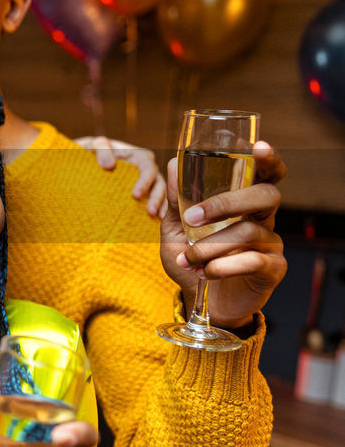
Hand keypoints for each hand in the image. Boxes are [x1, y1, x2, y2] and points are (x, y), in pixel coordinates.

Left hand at [74, 135, 166, 217]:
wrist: (87, 163)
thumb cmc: (92, 151)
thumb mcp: (94, 146)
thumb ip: (101, 149)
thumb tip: (109, 165)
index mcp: (138, 156)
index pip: (147, 167)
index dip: (144, 181)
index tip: (135, 195)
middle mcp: (146, 169)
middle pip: (158, 182)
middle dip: (157, 197)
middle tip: (150, 211)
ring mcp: (146, 182)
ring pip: (160, 192)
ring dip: (160, 205)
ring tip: (157, 218)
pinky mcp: (142, 193)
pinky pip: (153, 201)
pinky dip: (157, 209)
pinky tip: (155, 221)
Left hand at [160, 140, 286, 327]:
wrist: (198, 299)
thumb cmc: (189, 256)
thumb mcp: (174, 227)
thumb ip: (176, 199)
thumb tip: (173, 163)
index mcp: (243, 200)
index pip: (265, 173)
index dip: (268, 159)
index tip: (257, 147)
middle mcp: (263, 217)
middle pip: (266, 195)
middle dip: (227, 203)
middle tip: (192, 219)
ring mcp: (271, 243)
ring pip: (249, 231)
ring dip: (210, 245)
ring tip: (187, 258)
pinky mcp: (273, 269)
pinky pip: (253, 261)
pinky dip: (222, 266)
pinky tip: (204, 273)